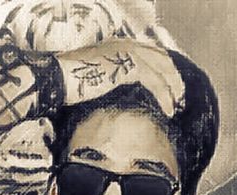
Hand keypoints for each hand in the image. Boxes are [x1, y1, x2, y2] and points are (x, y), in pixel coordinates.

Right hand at [57, 39, 184, 117]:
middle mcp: (125, 44)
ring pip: (162, 69)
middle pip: (161, 58)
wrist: (57, 79)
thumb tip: (124, 96)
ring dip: (172, 90)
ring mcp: (127, 52)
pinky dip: (164, 96)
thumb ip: (112, 80)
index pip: (150, 53)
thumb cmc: (69, 84)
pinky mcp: (128, 66)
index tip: (170, 88)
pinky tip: (167, 109)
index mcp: (118, 44)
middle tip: (178, 99)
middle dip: (173, 79)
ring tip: (174, 107)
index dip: (164, 70)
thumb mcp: (95, 78)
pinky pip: (155, 81)